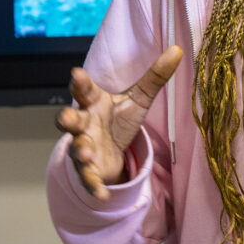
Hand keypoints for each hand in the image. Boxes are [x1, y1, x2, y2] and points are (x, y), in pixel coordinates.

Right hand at [55, 45, 182, 200]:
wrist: (113, 151)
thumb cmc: (119, 118)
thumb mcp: (139, 98)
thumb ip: (155, 76)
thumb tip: (178, 49)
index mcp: (94, 103)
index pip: (85, 90)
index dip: (80, 83)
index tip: (77, 73)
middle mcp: (84, 125)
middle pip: (71, 120)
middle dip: (67, 118)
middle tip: (66, 116)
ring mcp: (84, 148)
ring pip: (77, 149)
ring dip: (80, 151)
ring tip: (87, 154)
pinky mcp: (90, 171)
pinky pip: (89, 180)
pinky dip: (94, 186)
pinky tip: (103, 194)